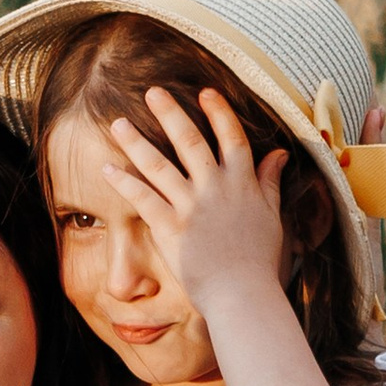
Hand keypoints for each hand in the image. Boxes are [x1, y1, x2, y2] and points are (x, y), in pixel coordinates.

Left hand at [103, 86, 288, 311]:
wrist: (242, 294)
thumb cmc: (259, 261)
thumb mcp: (272, 215)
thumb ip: (270, 181)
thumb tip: (279, 154)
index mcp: (242, 183)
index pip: (231, 137)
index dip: (219, 113)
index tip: (205, 92)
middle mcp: (215, 188)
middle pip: (190, 141)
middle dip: (170, 113)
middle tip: (152, 91)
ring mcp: (190, 206)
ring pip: (159, 165)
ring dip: (136, 142)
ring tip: (118, 123)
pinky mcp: (170, 227)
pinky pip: (143, 198)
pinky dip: (124, 183)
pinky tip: (106, 168)